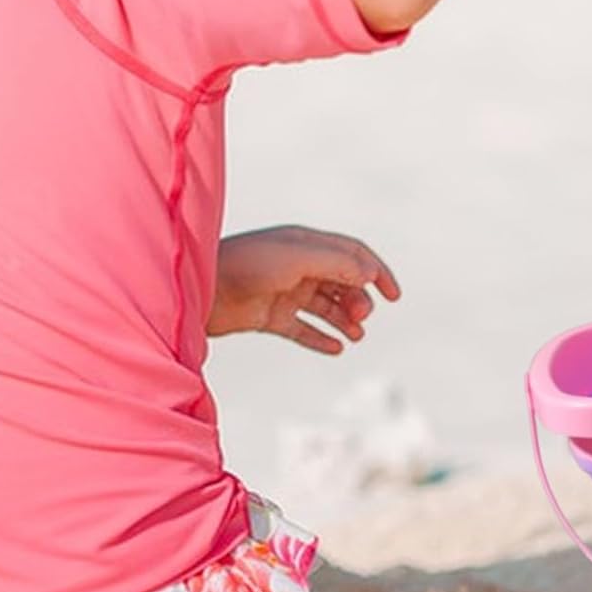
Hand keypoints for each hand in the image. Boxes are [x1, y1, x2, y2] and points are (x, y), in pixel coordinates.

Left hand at [207, 225, 400, 353]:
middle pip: (341, 281)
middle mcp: (296, 265)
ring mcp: (283, 292)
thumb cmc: (245, 265)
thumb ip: (336, 263)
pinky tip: (337, 348)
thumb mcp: (296, 259)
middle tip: (362, 318)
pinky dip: (320, 338)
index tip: (393, 296)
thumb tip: (369, 273)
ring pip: (325, 307)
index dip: (376, 271)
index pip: (352, 253)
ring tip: (357, 335)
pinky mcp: (268, 316)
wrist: (198, 290)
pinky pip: (302, 329)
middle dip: (359, 299)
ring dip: (344, 319)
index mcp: (305, 243)